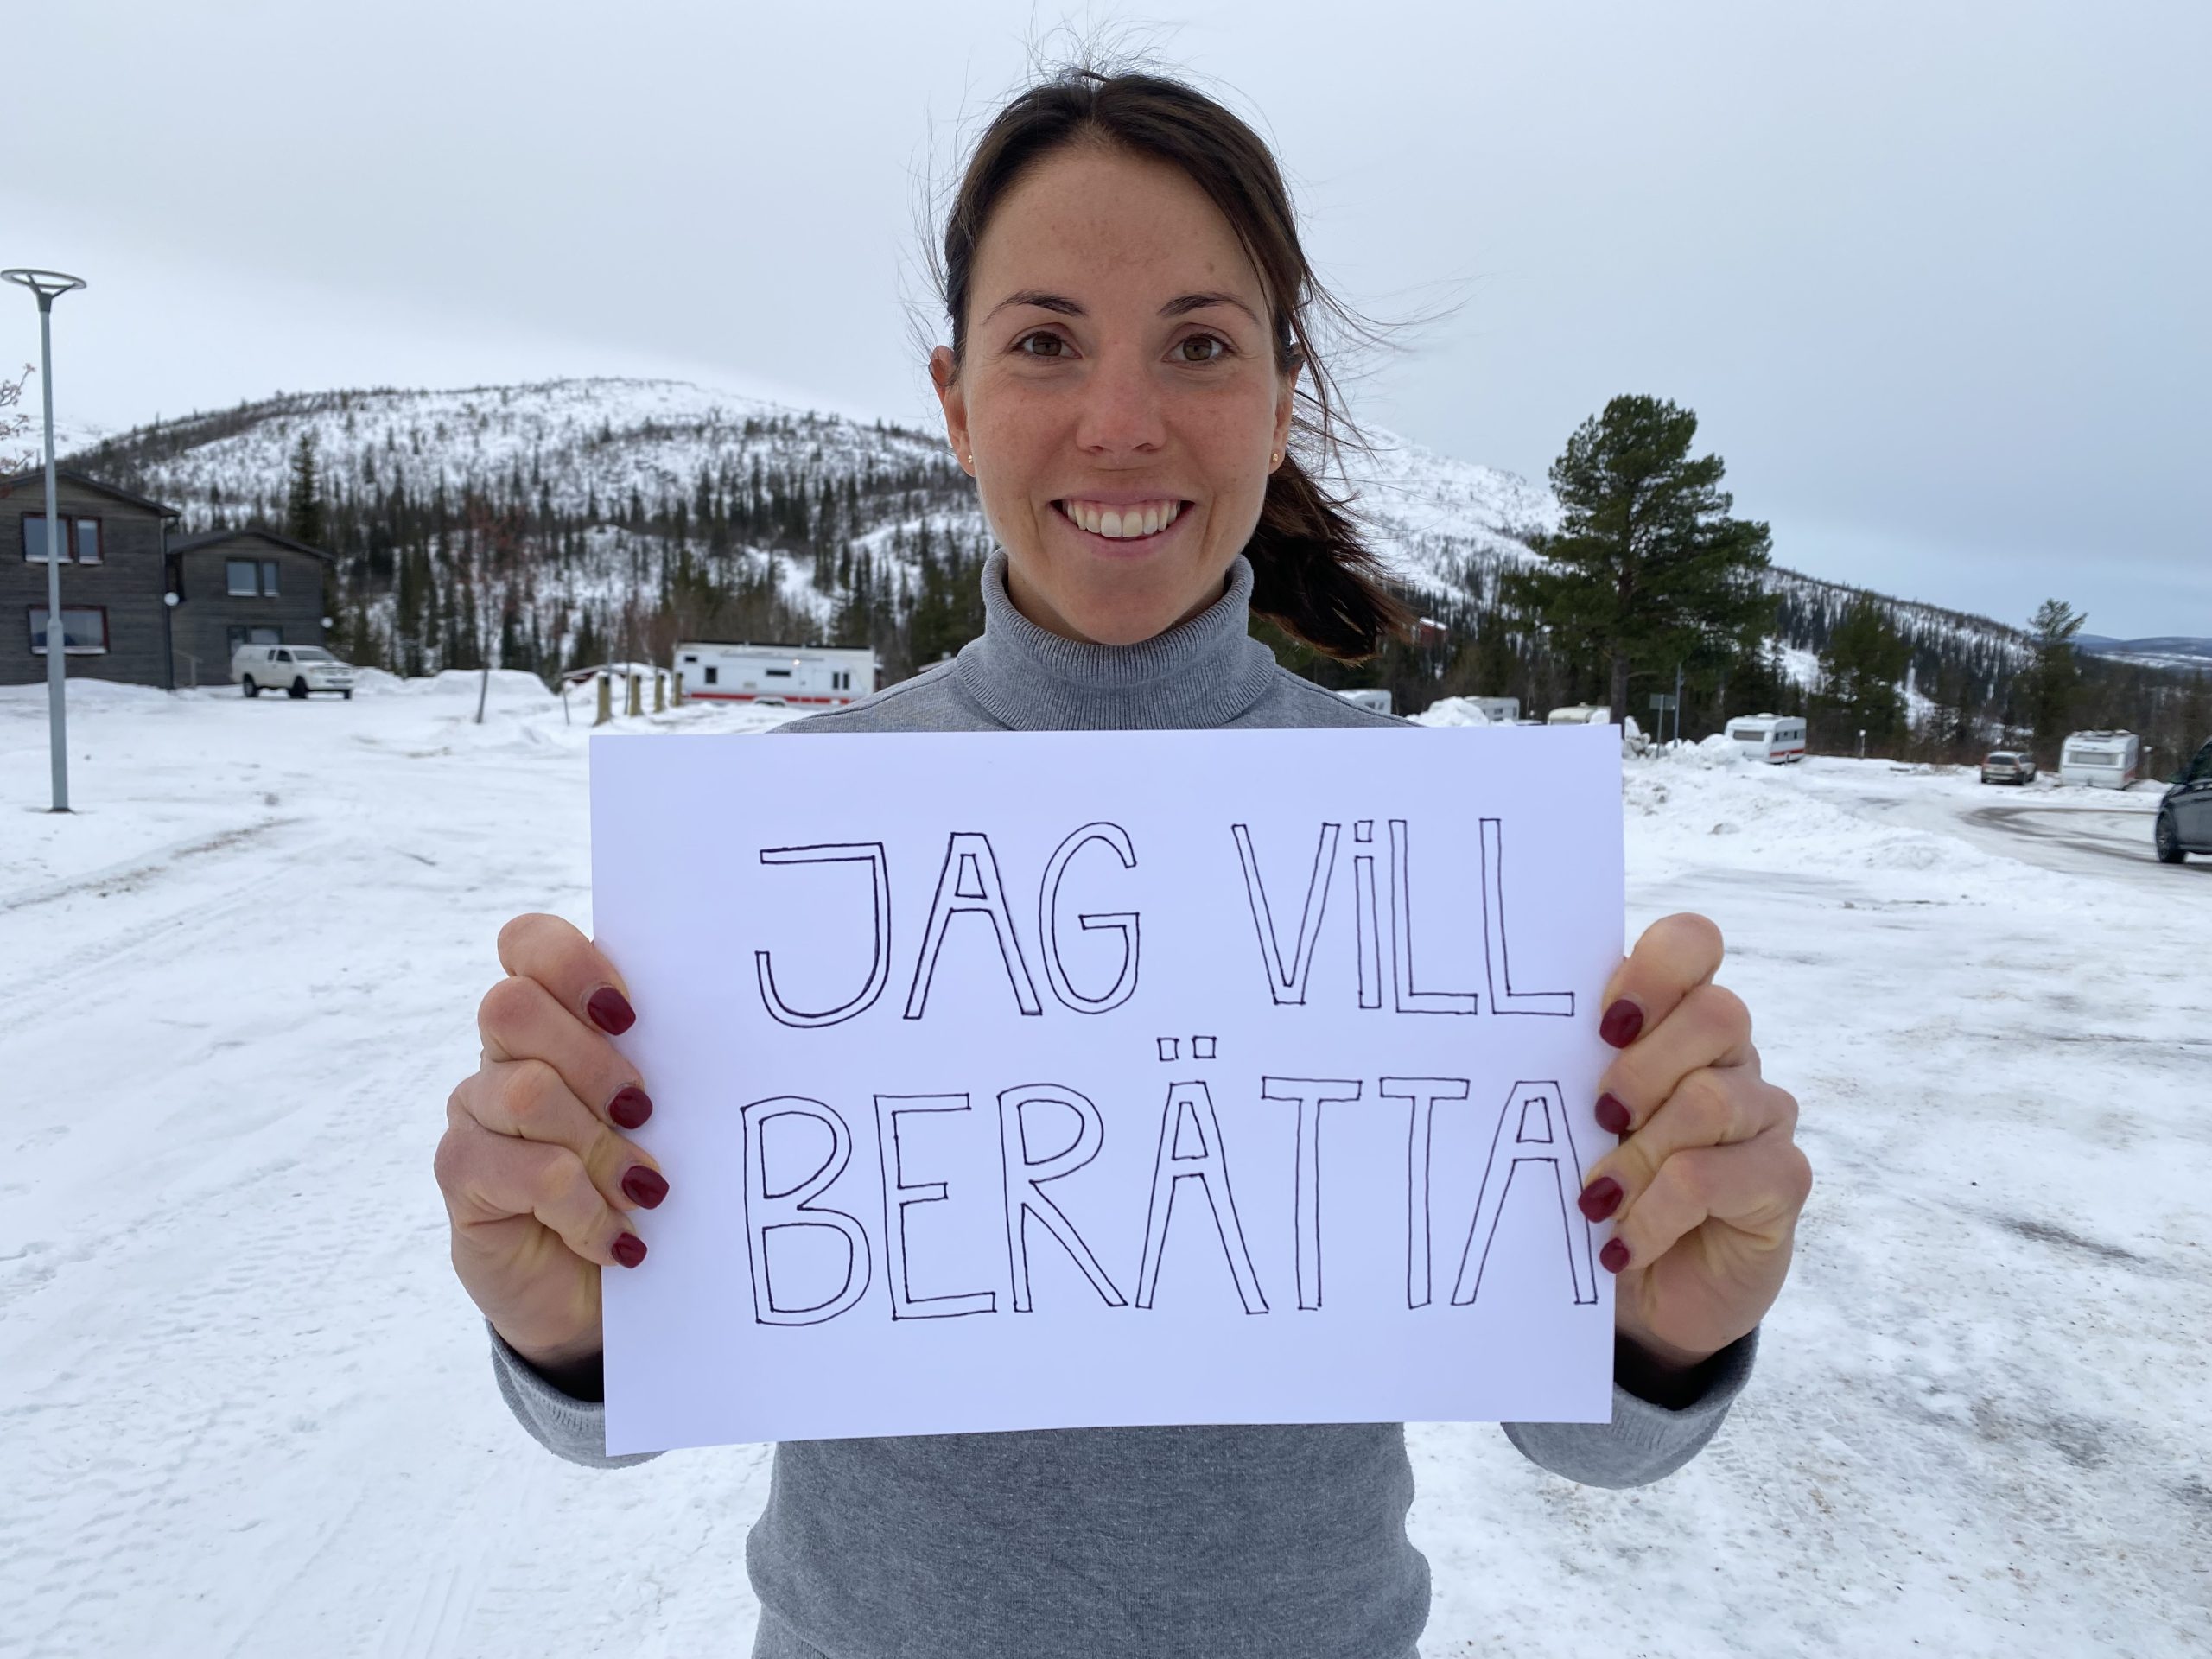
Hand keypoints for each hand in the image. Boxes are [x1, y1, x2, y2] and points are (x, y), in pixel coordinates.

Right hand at [434, 914, 666, 1371]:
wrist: (601, 1292)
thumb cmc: (643, 1184)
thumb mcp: (667, 1117)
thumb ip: (669, 1063)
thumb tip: (729, 1028)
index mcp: (557, 1016)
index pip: (529, 943)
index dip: (573, 965)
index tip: (630, 1016)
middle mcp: (504, 1053)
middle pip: (513, 1008)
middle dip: (594, 1064)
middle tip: (644, 1113)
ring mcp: (475, 1111)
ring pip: (525, 1090)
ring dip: (600, 1147)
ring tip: (646, 1191)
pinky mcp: (462, 1176)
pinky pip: (522, 1170)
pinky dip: (583, 1208)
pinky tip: (616, 1239)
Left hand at [1574, 913, 1810, 1372]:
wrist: (1637, 1293)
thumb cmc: (1595, 1186)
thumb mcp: (1567, 1121)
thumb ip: (1563, 1068)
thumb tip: (1503, 1035)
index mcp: (1672, 1018)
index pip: (1692, 945)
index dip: (1654, 971)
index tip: (1603, 1025)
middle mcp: (1729, 1054)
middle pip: (1717, 1014)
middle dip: (1641, 1071)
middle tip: (1598, 1119)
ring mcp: (1764, 1114)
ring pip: (1713, 1099)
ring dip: (1639, 1158)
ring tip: (1595, 1202)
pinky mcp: (1783, 1178)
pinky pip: (1718, 1177)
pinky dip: (1657, 1214)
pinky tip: (1624, 1244)